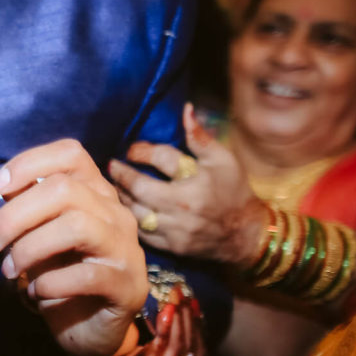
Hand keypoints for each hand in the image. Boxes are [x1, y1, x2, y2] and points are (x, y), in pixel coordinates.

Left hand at [0, 139, 146, 355]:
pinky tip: (35, 292)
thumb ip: (26, 212)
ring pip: (78, 225)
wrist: (89, 330)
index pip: (70, 155)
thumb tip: (0, 188)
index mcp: (94, 194)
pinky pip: (87, 276)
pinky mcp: (127, 286)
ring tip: (9, 269)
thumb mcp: (37, 239)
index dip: (29, 164)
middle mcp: (115, 214)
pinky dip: (51, 283)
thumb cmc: (60, 277)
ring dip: (31, 247)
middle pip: (64, 189)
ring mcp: (125, 248)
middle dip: (15, 214)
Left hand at [109, 104, 266, 269]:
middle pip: (141, 188)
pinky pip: (141, 233)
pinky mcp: (171, 246)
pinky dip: (129, 219)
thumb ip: (200, 137)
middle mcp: (183, 206)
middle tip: (111, 166)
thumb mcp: (223, 160)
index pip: (163, 159)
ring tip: (112, 185)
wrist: (244, 234)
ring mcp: (175, 229)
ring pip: (136, 213)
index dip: (143, 151)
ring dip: (120, 197)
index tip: (132, 149)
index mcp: (197, 181)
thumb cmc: (234, 191)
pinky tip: (122, 208)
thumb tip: (186, 109)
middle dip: (121, 175)